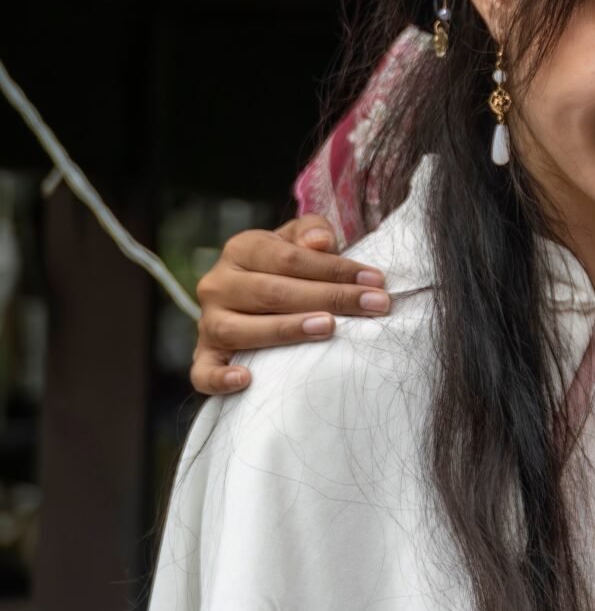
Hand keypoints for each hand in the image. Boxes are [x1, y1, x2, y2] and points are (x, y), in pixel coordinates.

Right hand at [191, 216, 390, 395]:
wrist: (255, 293)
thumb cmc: (289, 265)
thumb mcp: (300, 238)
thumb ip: (312, 231)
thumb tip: (321, 242)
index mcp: (241, 249)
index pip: (289, 258)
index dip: (335, 269)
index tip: (376, 281)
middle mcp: (218, 284)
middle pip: (271, 292)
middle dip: (328, 298)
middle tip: (373, 306)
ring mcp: (208, 321)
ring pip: (239, 329)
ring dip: (285, 330)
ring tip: (328, 328)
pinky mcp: (205, 354)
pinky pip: (202, 371)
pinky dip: (219, 378)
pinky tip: (246, 379)